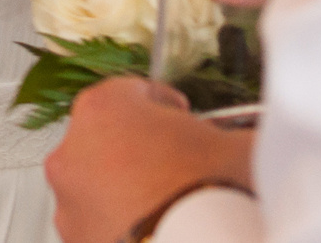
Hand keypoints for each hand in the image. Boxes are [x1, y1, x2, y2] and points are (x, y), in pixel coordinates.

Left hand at [45, 77, 255, 242]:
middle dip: (136, 150)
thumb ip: (235, 135)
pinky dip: (118, 227)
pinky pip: (97, 227)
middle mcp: (72, 152)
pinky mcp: (76, 241)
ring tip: (166, 206)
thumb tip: (252, 142)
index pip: (129, 93)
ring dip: (123, 192)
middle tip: (173, 166)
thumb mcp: (239, 147)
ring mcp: (68, 202)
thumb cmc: (214, 194)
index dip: (160, 103)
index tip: (178, 114)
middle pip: (106, 140)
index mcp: (102, 109)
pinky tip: (155, 231)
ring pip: (95, 187)